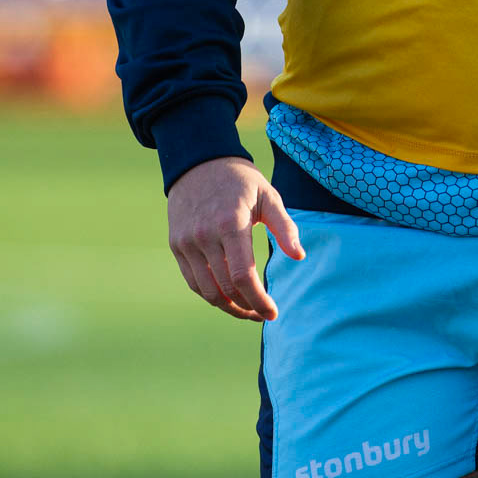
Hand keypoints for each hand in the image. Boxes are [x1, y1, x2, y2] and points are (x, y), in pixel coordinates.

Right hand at [167, 156, 304, 321]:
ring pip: (207, 291)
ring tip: (248, 311)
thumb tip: (299, 256)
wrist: (199, 163)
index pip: (242, 276)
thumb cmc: (241, 181)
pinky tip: (229, 298)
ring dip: (229, 308)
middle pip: (225, 288)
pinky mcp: (177, 245)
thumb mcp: (269, 196)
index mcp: (230, 223)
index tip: (273, 313)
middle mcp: (204, 236)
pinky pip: (193, 281)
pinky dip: (211, 295)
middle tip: (265, 313)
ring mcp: (187, 242)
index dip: (258, 300)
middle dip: (248, 308)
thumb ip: (285, 227)